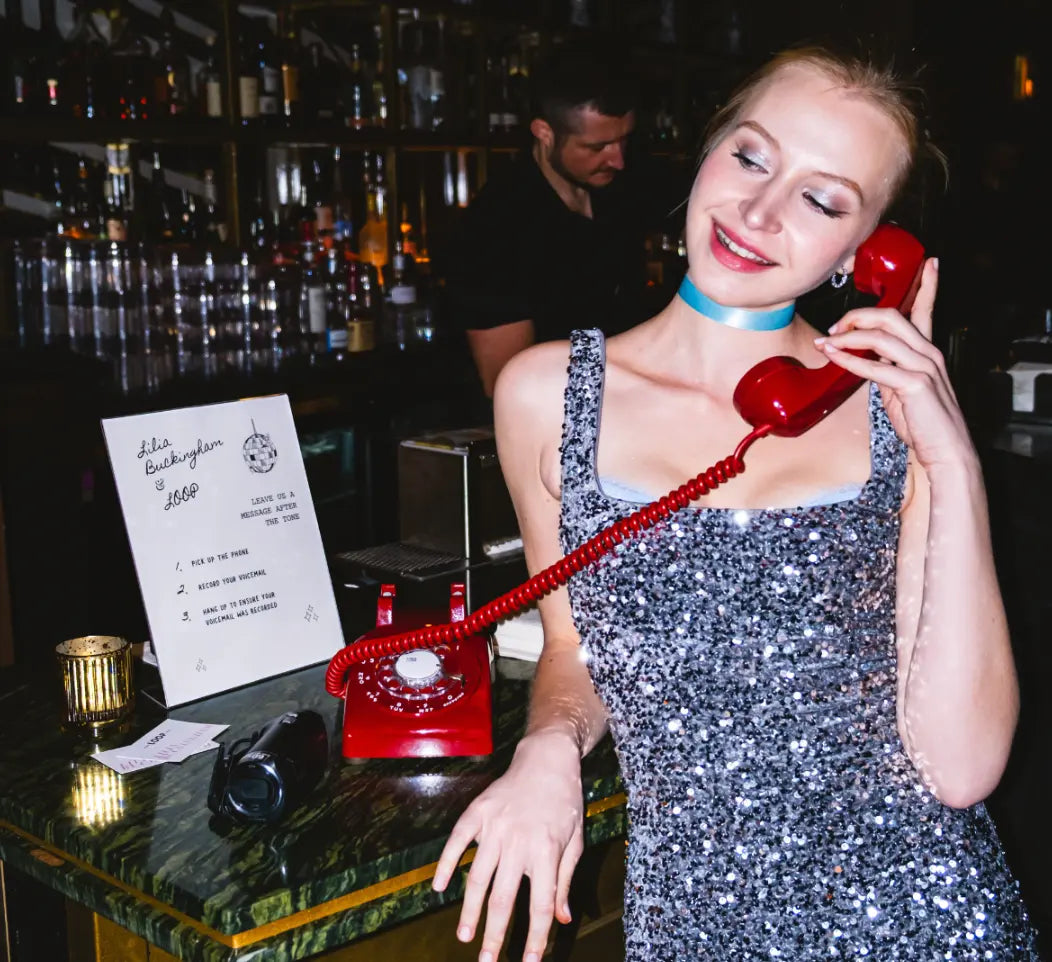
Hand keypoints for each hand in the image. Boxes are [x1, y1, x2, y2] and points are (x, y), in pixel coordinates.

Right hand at [432, 731, 584, 961]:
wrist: (547, 758)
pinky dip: (446, 864)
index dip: (534, 936)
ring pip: (478, 876)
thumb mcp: (575, 840)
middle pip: (503, 897)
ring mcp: (495, 825)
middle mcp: (519, 840)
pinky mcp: (478, 811)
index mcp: (547, 850)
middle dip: (495, 934)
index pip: (540, 904)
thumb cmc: (565, 801)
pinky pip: (457, 841)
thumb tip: (561, 919)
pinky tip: (439, 887)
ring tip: (465, 936)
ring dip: (470, 910)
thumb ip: (564, 880)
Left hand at [814, 258, 974, 473]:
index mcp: (928, 351)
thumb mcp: (902, 390)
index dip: (927, 285)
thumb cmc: (924, 424)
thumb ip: (887, 370)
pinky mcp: (914, 385)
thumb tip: (864, 360)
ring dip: (848, 336)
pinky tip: (834, 357)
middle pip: (892, 316)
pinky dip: (850, 360)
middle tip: (835, 326)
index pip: (926, 310)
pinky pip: (876, 367)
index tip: (929, 263)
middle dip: (858, 315)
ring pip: (882, 336)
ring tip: (827, 342)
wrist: (945, 452)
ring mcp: (924, 367)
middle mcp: (929, 353)